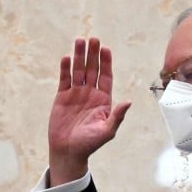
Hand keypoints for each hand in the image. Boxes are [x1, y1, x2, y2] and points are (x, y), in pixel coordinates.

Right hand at [47, 37, 131, 185]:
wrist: (68, 152)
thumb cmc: (89, 144)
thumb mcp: (106, 131)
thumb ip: (117, 116)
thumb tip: (128, 102)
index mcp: (103, 100)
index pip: (106, 77)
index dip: (106, 63)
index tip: (106, 49)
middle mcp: (90, 94)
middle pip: (93, 70)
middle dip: (93, 55)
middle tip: (93, 39)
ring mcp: (76, 94)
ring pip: (78, 71)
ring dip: (79, 56)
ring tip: (79, 41)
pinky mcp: (62, 97)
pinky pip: (65, 79)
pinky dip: (66, 69)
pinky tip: (67, 58)